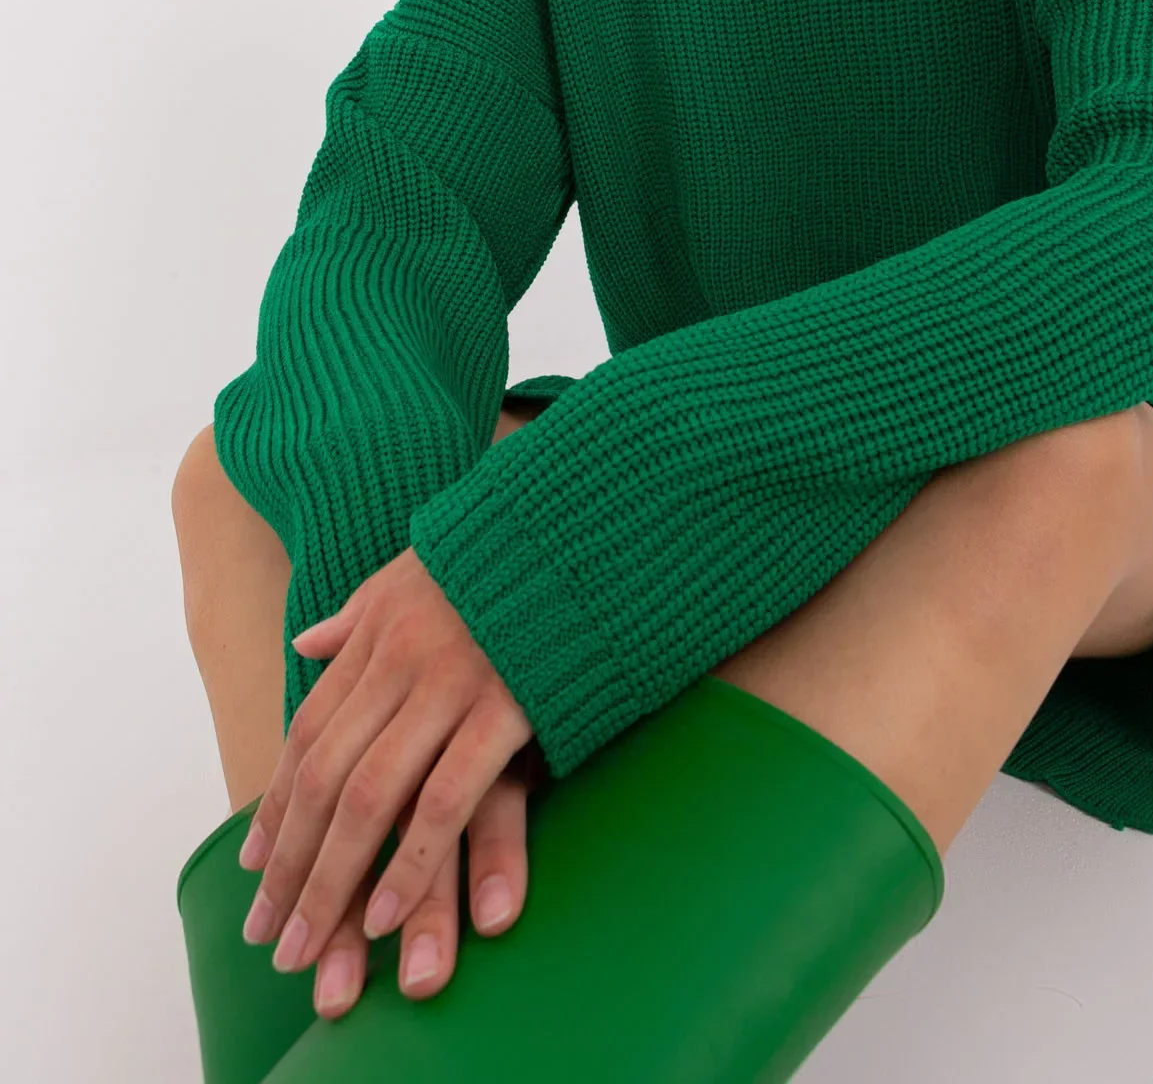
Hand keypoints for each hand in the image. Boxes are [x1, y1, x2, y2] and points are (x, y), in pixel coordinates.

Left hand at [235, 536, 534, 984]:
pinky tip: (387, 915)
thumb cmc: (498, 558)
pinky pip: (446, 796)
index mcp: (376, 635)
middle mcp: (400, 661)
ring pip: (370, 795)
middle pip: (326, 777)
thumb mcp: (411, 574)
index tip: (254, 871)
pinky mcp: (506, 705)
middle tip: (270, 939)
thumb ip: (357, 614)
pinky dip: (410, 859)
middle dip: (293, 866)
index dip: (279, 806)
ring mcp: (450, 683)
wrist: (576, 520)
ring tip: (314, 953)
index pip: (309, 734)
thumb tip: (307, 639)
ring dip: (334, 881)